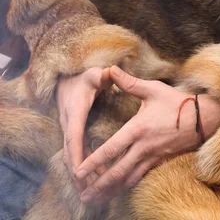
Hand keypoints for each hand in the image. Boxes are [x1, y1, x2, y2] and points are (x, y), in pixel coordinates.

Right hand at [56, 67, 111, 185]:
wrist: (67, 78)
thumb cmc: (84, 77)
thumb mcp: (94, 74)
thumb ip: (103, 75)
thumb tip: (111, 71)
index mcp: (75, 112)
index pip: (74, 136)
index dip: (77, 154)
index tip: (80, 171)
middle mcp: (69, 123)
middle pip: (70, 153)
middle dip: (77, 172)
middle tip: (88, 190)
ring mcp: (69, 130)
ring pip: (71, 156)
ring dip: (79, 173)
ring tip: (92, 190)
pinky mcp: (73, 133)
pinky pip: (75, 153)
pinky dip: (82, 165)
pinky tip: (94, 176)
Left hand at [75, 66, 219, 203]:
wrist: (203, 119)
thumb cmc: (177, 102)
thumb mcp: (153, 89)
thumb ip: (129, 82)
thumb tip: (111, 69)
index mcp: (138, 129)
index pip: (112, 149)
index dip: (94, 162)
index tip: (78, 171)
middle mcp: (144, 147)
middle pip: (117, 172)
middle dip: (99, 186)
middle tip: (83, 197)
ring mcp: (152, 157)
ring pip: (128, 179)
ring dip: (111, 190)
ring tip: (96, 199)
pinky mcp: (159, 162)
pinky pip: (140, 178)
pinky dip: (126, 186)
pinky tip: (118, 190)